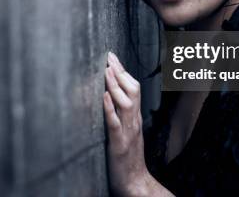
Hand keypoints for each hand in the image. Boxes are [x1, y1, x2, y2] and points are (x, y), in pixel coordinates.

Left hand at [103, 52, 149, 195]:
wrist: (135, 182)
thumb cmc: (128, 157)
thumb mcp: (127, 131)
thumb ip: (121, 114)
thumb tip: (109, 95)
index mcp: (135, 117)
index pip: (134, 88)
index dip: (123, 71)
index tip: (112, 57)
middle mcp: (134, 121)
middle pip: (133, 91)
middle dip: (120, 72)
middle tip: (109, 57)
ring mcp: (128, 133)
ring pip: (126, 104)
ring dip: (116, 86)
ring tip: (106, 71)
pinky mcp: (119, 145)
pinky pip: (115, 124)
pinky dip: (110, 109)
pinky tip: (103, 97)